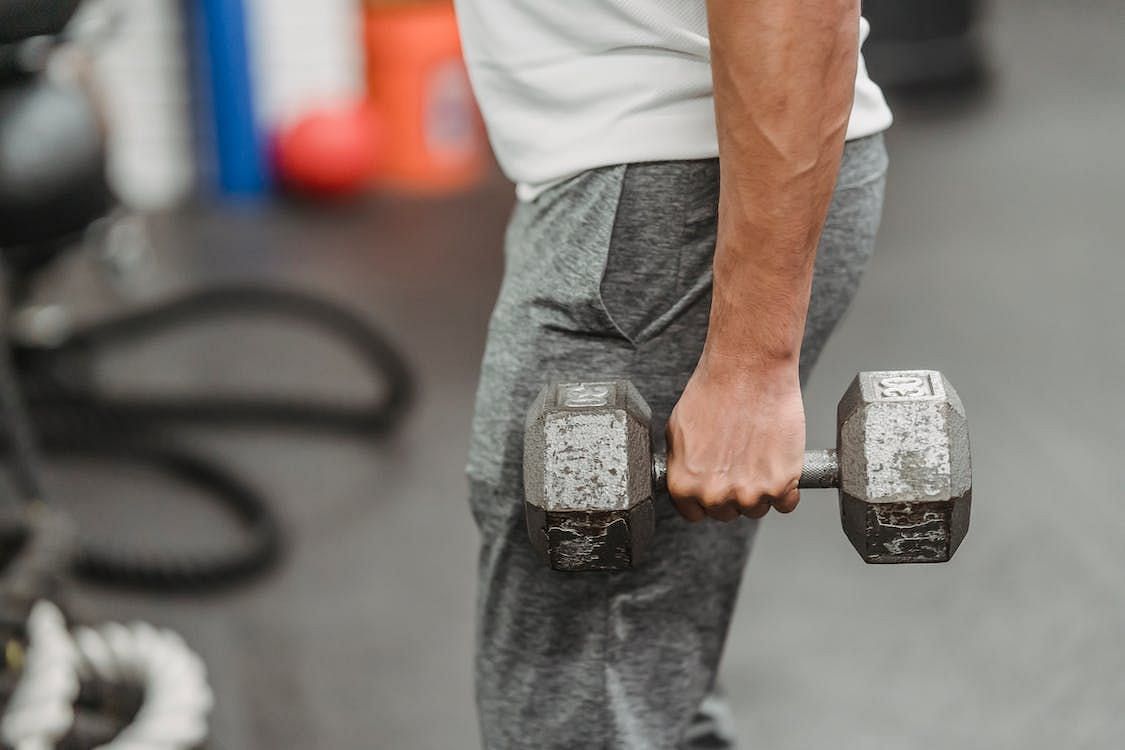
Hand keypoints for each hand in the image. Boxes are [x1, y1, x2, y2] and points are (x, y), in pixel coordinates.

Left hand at [665, 358, 804, 521]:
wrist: (748, 371)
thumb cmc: (714, 392)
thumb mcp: (678, 430)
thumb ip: (680, 465)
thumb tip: (686, 479)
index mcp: (684, 485)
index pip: (695, 513)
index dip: (705, 498)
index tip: (715, 485)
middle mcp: (714, 495)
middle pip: (727, 513)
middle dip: (732, 492)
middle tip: (739, 463)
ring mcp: (750, 492)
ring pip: (757, 508)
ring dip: (760, 489)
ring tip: (758, 455)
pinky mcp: (781, 484)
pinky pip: (786, 503)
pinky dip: (786, 488)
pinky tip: (778, 462)